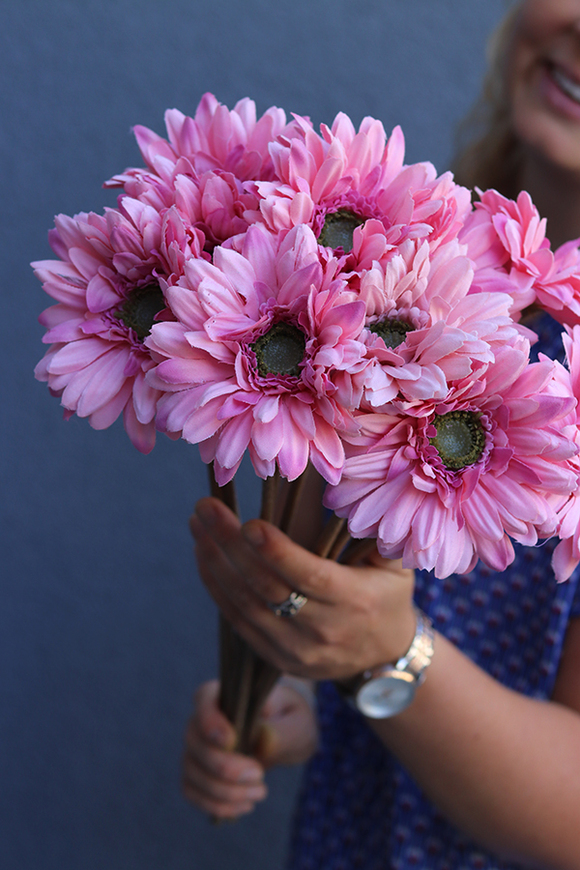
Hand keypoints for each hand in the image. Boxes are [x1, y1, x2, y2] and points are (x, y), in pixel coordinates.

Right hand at [182, 679, 317, 818]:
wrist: (286, 732)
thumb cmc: (290, 718)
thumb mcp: (298, 721)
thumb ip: (283, 730)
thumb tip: (262, 742)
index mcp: (225, 693)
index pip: (204, 698)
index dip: (210, 721)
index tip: (231, 740)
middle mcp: (203, 718)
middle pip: (194, 741)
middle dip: (224, 766)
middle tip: (259, 774)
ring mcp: (197, 747)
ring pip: (191, 770)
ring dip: (223, 791)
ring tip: (259, 793)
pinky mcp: (197, 773)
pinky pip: (192, 791)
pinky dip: (216, 804)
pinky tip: (244, 805)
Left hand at [189, 497, 415, 680]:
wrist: (385, 655)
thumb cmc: (387, 592)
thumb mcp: (394, 561)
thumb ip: (370, 528)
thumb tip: (340, 483)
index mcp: (354, 600)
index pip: (308, 576)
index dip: (276, 552)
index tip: (249, 523)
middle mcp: (323, 630)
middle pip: (266, 588)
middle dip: (230, 545)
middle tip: (206, 508)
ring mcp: (297, 650)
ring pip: (245, 606)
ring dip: (215, 563)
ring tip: (198, 525)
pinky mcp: (276, 658)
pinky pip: (237, 622)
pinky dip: (216, 587)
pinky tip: (204, 554)